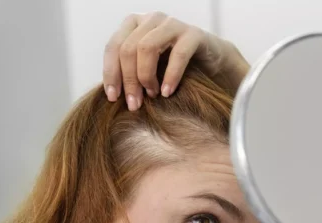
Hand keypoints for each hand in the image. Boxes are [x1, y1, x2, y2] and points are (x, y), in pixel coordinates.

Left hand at [102, 12, 248, 108]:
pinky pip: (177, 55)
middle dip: (129, 80)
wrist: (211, 64)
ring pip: (147, 47)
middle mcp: (151, 20)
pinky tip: (167, 92)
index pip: (113, 46)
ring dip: (146, 77)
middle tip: (134, 104)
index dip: (111, 73)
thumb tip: (111, 95)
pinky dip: (170, 76)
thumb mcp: (148, 69)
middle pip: (128, 48)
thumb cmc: (174, 70)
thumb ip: (129, 73)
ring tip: (153, 96)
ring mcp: (172, 24)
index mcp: (134, 24)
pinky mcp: (193, 34)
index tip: (113, 98)